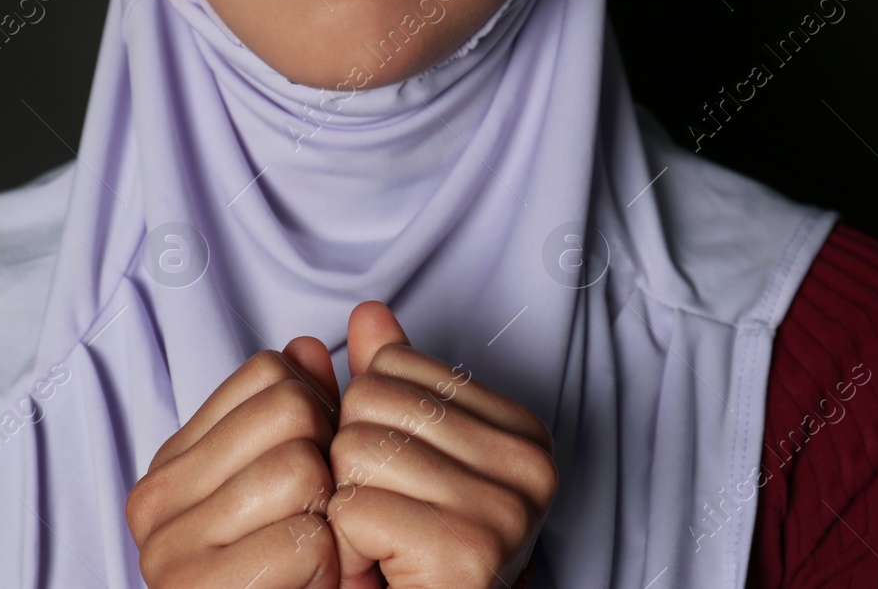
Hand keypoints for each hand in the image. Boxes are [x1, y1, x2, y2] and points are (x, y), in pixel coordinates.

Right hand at [125, 336, 344, 588]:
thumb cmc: (295, 577)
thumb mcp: (298, 482)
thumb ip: (302, 409)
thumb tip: (309, 346)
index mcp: (171, 464)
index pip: (269, 372)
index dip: (317, 413)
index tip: (315, 470)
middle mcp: (153, 502)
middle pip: (291, 412)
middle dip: (329, 464)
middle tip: (319, 521)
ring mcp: (169, 552)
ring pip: (302, 468)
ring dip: (333, 519)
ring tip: (317, 558)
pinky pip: (306, 539)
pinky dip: (330, 565)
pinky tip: (314, 587)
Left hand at [324, 302, 556, 588]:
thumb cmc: (412, 560)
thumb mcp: (403, 461)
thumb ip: (392, 385)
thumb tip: (369, 314)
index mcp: (523, 432)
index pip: (393, 369)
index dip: (368, 427)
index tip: (401, 486)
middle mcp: (530, 466)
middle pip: (371, 404)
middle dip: (351, 467)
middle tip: (385, 523)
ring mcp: (507, 509)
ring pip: (357, 451)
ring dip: (347, 510)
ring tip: (382, 548)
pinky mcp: (471, 552)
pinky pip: (354, 508)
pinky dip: (347, 546)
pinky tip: (381, 572)